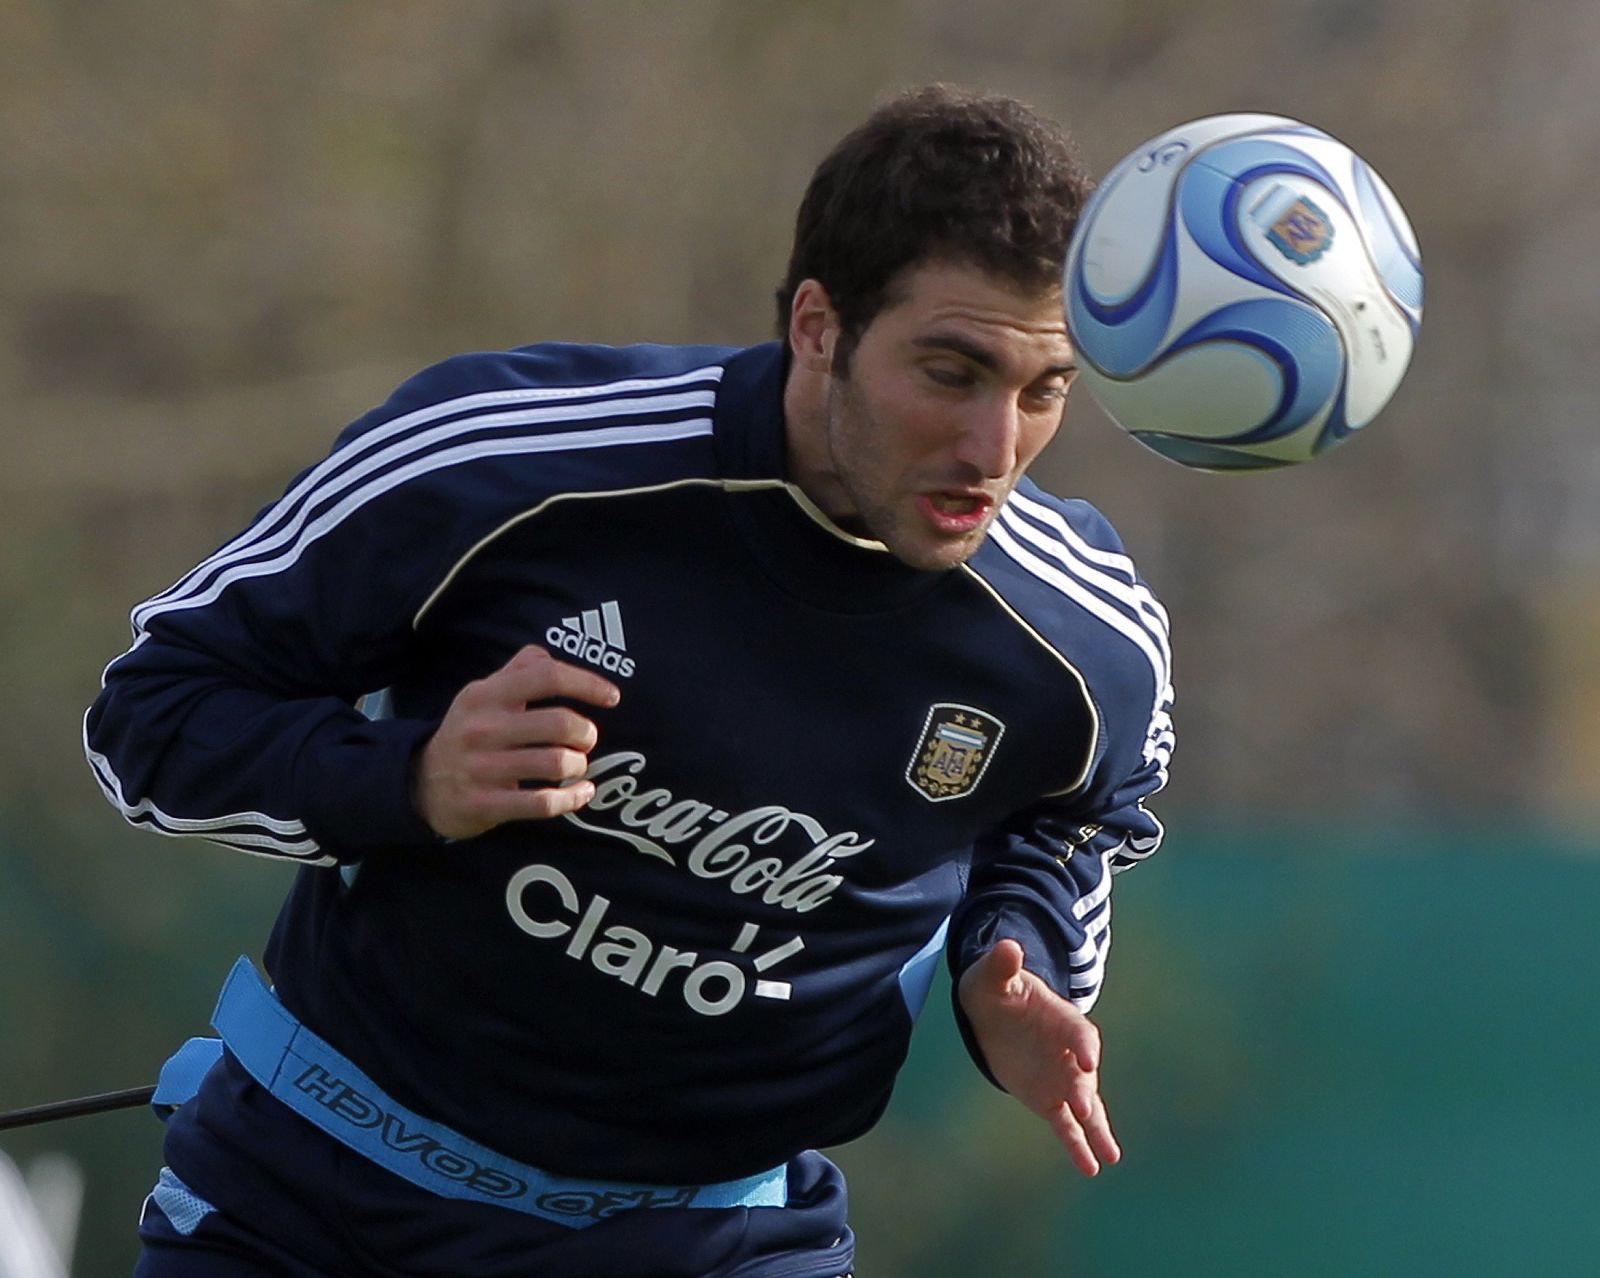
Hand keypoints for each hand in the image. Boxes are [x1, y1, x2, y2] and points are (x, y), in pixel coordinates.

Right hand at [413, 645, 620, 837]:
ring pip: (557, 763)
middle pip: (560, 723)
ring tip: (577, 765)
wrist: (420, 783)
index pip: (546, 676)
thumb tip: (546, 654)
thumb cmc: (467, 732)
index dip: (587, 683)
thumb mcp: (481, 695)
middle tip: (586, 739)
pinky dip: (573, 798)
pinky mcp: (486, 804)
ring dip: (579, 765)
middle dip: (586, 733)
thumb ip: (517, 672)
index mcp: (486, 695)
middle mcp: (484, 728)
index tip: (612, 697)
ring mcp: (483, 768)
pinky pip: (544, 803)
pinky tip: (582, 792)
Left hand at [957, 938, 1120, 1175]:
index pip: (1079, 1033)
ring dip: (1095, 1128)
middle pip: (1083, 1075)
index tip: (1087, 1060)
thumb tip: (1007, 946)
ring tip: (1111, 1154)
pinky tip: (1092, 1166)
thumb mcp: (996, 975)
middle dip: (1085, 1092)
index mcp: (1061, 1020)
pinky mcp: (1050, 1099)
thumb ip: (1004, 965)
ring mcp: (1062, 1079)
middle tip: (1087, 1111)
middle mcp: (1068, 1054)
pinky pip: (1067, 1125)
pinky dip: (1078, 1145)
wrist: (995, 1012)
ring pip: (1084, 1106)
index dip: (1083, 1046)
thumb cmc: (998, 988)